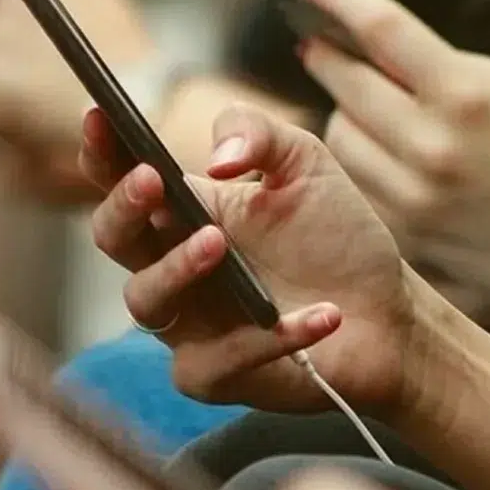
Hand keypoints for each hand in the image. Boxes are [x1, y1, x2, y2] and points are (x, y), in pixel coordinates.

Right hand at [82, 104, 417, 414]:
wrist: (389, 315)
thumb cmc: (335, 238)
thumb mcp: (305, 164)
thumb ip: (259, 133)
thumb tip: (217, 155)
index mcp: (180, 212)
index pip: (122, 178)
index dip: (102, 150)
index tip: (99, 115)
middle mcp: (171, 266)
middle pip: (113, 238)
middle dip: (123, 208)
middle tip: (151, 180)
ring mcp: (187, 324)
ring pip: (146, 301)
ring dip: (176, 268)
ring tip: (218, 242)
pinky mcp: (215, 375)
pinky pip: (217, 361)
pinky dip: (268, 339)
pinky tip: (323, 315)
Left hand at [296, 0, 489, 328]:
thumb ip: (455, 65)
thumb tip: (383, 46)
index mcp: (467, 98)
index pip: (383, 31)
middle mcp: (429, 147)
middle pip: (344, 83)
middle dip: (325, 56)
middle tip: (316, 44)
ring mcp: (407, 196)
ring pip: (336, 134)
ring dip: (343, 113)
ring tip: (364, 108)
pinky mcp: (394, 233)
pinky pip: (349, 179)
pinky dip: (355, 160)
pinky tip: (376, 153)